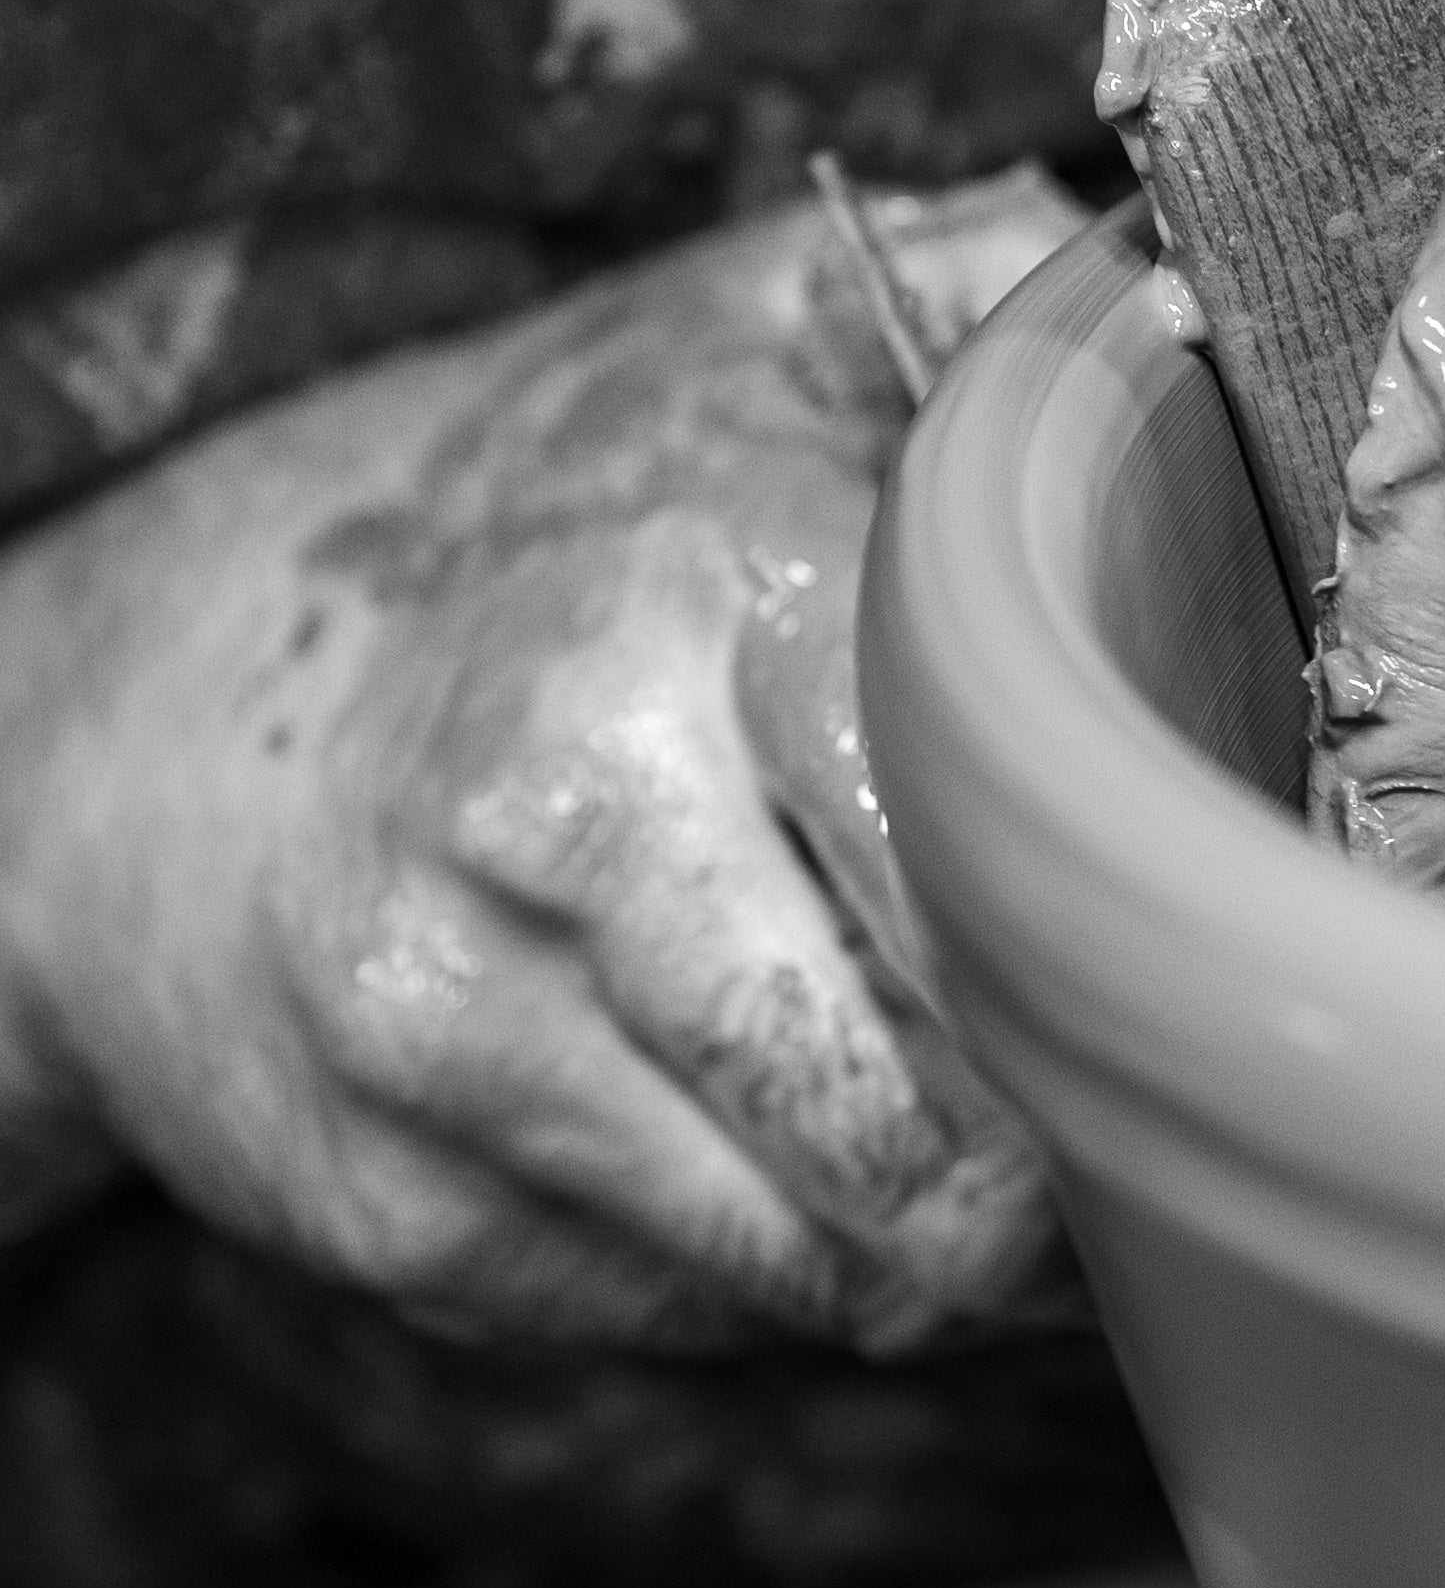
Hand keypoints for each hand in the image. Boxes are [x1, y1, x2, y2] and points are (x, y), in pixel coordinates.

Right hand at [0, 174, 1084, 1348]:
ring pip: (829, 1264)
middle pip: (926, 1132)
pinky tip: (781, 1152)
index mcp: (681, 607)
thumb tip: (1170, 268)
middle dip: (1050, 1163)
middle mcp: (556, 832)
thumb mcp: (720, 347)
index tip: (1164, 959)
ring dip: (938, 1246)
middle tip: (1110, 1115)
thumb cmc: (522, 549)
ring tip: (975, 1149)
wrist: (132, 738)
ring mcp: (455, 1048)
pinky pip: (700, 1318)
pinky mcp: (401, 1219)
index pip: (987, 868)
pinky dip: (788, 1269)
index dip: (1109, 957)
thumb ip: (948, 295)